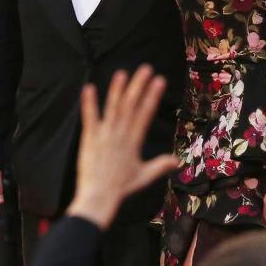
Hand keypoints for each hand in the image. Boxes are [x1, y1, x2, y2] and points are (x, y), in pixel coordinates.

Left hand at [67, 66, 177, 229]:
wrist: (99, 197)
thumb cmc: (120, 188)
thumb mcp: (143, 177)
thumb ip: (160, 165)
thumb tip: (177, 161)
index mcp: (134, 141)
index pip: (145, 114)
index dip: (152, 96)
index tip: (159, 80)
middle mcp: (121, 135)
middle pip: (131, 106)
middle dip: (139, 86)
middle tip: (146, 69)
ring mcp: (105, 135)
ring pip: (113, 108)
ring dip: (118, 90)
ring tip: (123, 73)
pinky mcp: (90, 138)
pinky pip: (90, 117)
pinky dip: (89, 103)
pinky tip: (88, 88)